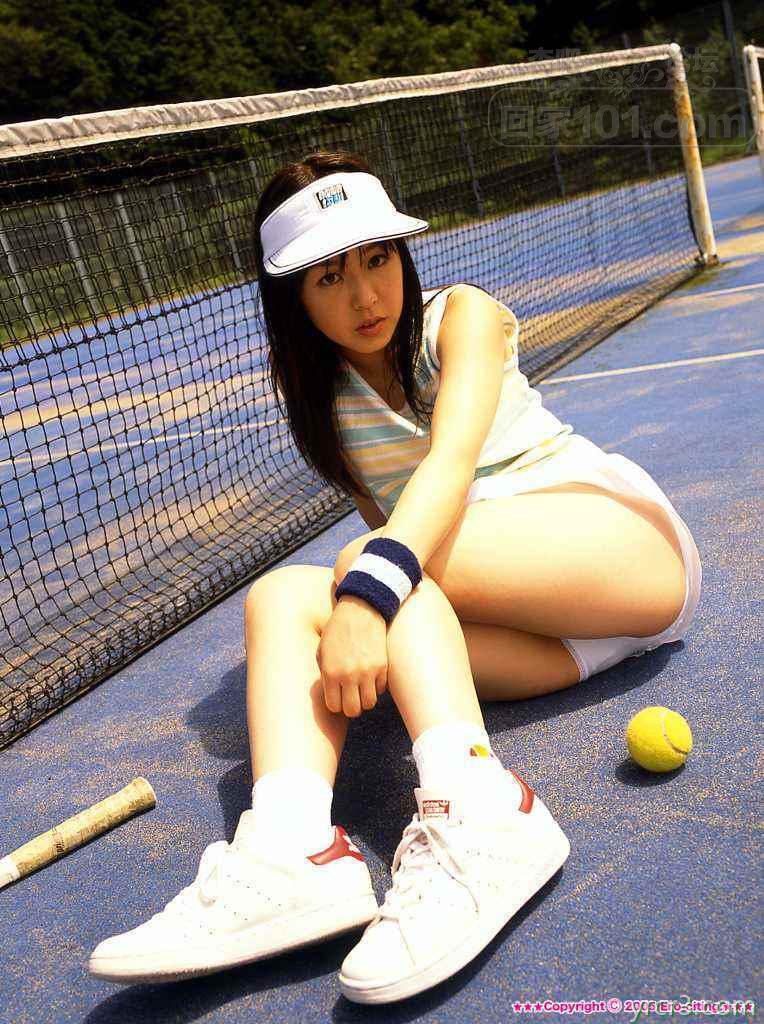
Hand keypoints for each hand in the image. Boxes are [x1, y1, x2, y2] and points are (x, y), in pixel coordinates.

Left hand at [316, 595, 387, 716]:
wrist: (360, 610)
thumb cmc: (337, 630)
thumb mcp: (322, 651)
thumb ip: (325, 674)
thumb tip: (332, 694)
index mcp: (331, 672)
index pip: (334, 706)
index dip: (336, 704)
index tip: (337, 697)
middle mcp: (349, 675)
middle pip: (353, 710)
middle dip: (351, 707)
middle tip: (350, 698)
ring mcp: (368, 672)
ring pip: (369, 703)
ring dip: (364, 699)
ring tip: (361, 688)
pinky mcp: (383, 667)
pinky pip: (381, 690)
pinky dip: (376, 687)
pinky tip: (370, 676)